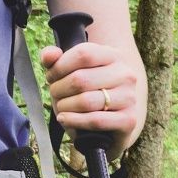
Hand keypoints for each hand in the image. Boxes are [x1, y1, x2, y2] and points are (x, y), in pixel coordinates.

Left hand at [42, 39, 143, 156]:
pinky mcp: (129, 120)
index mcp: (113, 55)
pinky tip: (64, 119)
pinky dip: (74, 121)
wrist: (110, 123)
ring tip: (60, 107)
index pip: (83, 54)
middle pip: (81, 79)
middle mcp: (125, 74)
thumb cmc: (85, 92)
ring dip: (65, 106)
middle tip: (55, 94)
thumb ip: (54, 60)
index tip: (51, 76)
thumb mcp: (68, 73)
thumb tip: (49, 55)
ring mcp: (129, 97)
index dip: (60, 66)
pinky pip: (95, 120)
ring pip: (86, 101)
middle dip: (59, 89)